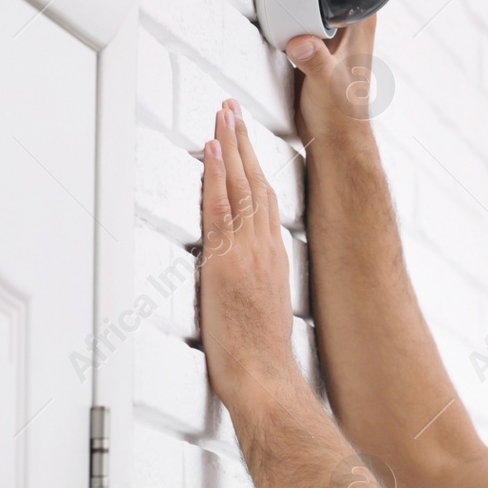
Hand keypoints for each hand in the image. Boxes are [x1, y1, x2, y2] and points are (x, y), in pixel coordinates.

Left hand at [199, 99, 300, 419]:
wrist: (265, 379)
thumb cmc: (262, 359)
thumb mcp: (265, 310)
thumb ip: (256, 283)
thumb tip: (242, 275)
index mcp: (275, 259)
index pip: (266, 200)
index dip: (255, 166)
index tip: (245, 139)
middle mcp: (265, 249)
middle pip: (256, 182)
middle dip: (243, 142)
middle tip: (232, 108)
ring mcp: (247, 253)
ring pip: (240, 187)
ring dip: (230, 146)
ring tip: (223, 113)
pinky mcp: (227, 262)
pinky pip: (222, 209)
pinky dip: (217, 176)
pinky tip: (212, 149)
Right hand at [284, 14, 378, 146]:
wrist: (330, 139)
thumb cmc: (341, 115)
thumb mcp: (325, 82)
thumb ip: (315, 60)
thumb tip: (300, 43)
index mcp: (359, 33)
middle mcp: (347, 35)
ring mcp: (331, 45)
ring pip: (316, 14)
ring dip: (300, 9)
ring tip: (281, 2)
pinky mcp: (315, 56)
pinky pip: (302, 31)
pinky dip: (291, 28)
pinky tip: (279, 29)